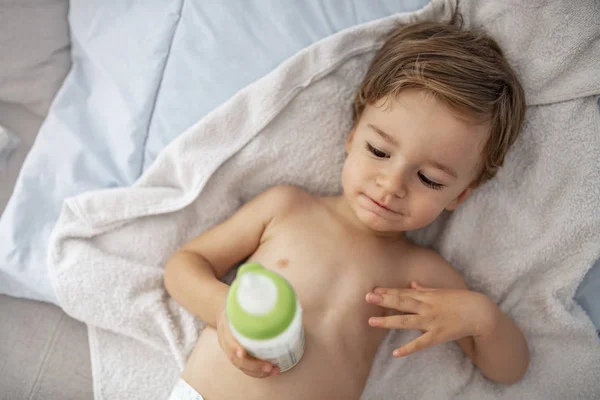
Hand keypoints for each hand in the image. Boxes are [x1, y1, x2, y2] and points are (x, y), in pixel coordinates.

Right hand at [216, 307, 279, 377]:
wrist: (224, 313)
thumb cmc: (238, 306)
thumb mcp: (241, 300)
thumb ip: (254, 301)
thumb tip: (277, 298)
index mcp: (226, 325)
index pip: (228, 337)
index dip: (234, 346)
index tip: (242, 352)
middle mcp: (226, 340)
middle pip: (235, 357)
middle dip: (253, 365)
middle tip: (269, 366)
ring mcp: (230, 350)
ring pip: (241, 365)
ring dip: (257, 371)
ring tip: (275, 370)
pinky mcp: (237, 356)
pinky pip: (245, 367)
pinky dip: (257, 371)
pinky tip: (270, 370)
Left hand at [365, 281, 495, 356]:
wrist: (480, 312)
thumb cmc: (461, 300)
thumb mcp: (442, 291)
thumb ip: (426, 289)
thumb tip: (413, 283)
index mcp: (427, 296)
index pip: (404, 293)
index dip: (388, 291)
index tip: (374, 290)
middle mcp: (427, 307)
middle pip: (402, 303)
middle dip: (384, 300)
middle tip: (367, 297)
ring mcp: (431, 321)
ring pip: (406, 322)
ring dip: (388, 321)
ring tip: (372, 321)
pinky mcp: (438, 335)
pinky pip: (420, 343)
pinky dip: (408, 348)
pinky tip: (395, 353)